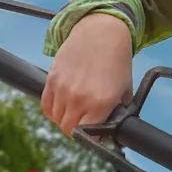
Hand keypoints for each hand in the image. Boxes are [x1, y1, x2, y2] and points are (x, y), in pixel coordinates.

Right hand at [41, 13, 133, 136]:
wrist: (101, 33)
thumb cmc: (116, 61)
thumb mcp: (125, 89)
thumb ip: (118, 111)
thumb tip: (114, 128)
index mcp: (101, 103)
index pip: (87, 135)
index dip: (91, 139)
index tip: (94, 136)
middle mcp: (79, 98)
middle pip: (68, 129)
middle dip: (77, 131)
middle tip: (85, 125)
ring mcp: (63, 89)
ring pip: (56, 119)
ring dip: (64, 120)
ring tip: (75, 112)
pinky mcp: (52, 80)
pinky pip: (46, 106)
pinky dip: (53, 110)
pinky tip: (63, 106)